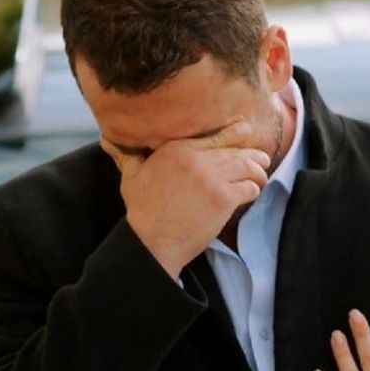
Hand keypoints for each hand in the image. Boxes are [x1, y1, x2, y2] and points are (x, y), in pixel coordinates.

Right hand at [101, 121, 270, 278]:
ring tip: (262, 176)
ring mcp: (213, 178)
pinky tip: (252, 193)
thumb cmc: (142, 211)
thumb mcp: (131, 177)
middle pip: (237, 150)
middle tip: (262, 158)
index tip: (246, 130)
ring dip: (258, 172)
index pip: (216, 135)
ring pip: (248, 166)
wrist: (152, 240)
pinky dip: (254, 190)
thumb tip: (107, 140)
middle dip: (253, 154)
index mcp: (178, 149)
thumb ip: (127, 156)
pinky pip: (249, 187)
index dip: (236, 132)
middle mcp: (197, 159)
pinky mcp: (224, 198)